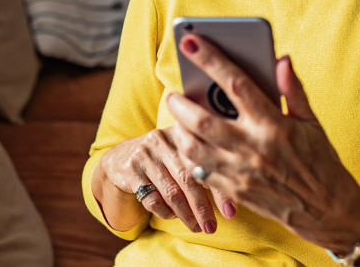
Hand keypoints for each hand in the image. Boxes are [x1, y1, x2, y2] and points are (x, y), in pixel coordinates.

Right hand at [95, 125, 238, 234]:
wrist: (121, 157)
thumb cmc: (165, 158)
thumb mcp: (183, 152)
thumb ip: (206, 162)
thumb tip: (237, 192)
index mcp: (182, 132)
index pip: (206, 162)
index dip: (221, 189)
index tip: (232, 212)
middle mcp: (163, 139)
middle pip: (188, 178)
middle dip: (202, 207)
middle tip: (211, 227)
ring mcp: (145, 153)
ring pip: (170, 191)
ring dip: (186, 215)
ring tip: (197, 227)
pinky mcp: (130, 169)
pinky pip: (151, 198)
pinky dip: (164, 212)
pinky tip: (172, 216)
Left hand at [166, 34, 359, 250]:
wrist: (327, 210)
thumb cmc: (321, 161)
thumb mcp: (311, 122)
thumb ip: (293, 89)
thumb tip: (281, 59)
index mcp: (273, 124)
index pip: (235, 84)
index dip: (211, 60)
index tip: (191, 41)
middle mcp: (253, 148)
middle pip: (202, 120)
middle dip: (180, 103)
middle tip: (173, 93)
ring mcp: (241, 173)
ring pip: (194, 149)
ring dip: (180, 130)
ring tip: (180, 119)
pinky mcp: (235, 192)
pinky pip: (201, 173)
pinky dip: (191, 157)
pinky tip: (193, 145)